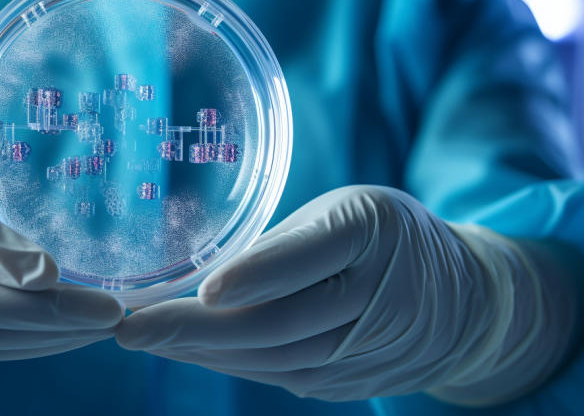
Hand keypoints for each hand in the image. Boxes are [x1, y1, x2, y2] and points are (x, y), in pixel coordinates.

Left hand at [116, 185, 574, 404]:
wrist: (465, 303)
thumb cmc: (387, 239)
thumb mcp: (350, 213)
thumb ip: (284, 242)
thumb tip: (200, 272)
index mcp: (371, 233)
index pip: (308, 256)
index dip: (257, 274)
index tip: (201, 286)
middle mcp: (372, 297)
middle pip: (276, 321)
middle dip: (193, 328)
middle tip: (130, 326)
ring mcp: (363, 350)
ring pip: (269, 356)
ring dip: (198, 351)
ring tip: (141, 337)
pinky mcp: (347, 383)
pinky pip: (276, 374)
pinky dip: (225, 363)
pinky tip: (183, 352)